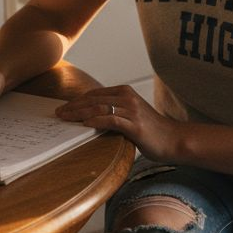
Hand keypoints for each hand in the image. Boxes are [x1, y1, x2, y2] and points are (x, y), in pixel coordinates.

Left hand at [55, 85, 177, 161]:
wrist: (174, 139)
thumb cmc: (152, 131)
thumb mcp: (131, 116)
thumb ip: (114, 113)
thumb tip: (91, 119)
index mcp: (125, 92)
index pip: (94, 94)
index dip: (77, 100)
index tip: (64, 108)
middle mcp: (127, 97)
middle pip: (93, 99)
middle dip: (73, 106)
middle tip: (58, 114)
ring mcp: (131, 110)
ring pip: (98, 108)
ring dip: (79, 114)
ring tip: (65, 119)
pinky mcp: (134, 124)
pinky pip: (110, 120)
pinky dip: (95, 122)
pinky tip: (84, 125)